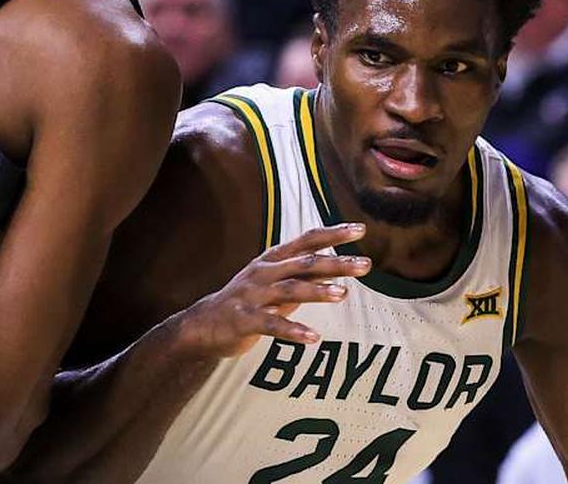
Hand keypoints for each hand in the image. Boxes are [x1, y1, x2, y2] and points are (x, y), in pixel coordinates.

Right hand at [175, 223, 369, 357]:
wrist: (202, 324)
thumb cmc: (246, 301)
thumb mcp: (275, 283)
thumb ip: (303, 275)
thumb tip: (337, 267)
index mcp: (272, 260)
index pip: (307, 240)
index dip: (333, 233)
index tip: (360, 230)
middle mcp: (264, 272)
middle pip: (304, 263)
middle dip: (336, 262)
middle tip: (364, 265)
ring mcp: (252, 295)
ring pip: (289, 289)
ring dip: (317, 291)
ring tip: (343, 294)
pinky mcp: (243, 319)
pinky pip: (271, 324)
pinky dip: (292, 330)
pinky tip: (312, 337)